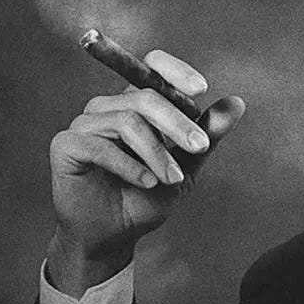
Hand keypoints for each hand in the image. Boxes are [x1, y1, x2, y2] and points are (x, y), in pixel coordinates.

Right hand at [46, 50, 244, 296]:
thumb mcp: (186, 166)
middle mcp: (109, 107)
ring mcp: (85, 124)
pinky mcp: (66, 145)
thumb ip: (208, 135)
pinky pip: (101, 147)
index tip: (201, 88)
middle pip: (146, 97)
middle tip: (201, 147)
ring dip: (158, 153)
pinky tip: (147, 183)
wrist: (114, 236)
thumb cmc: (147, 197)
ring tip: (173, 179)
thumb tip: (237, 102)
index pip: (151, 66)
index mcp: (136, 104)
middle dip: (178, 123)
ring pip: (128, 122)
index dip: (175, 70)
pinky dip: (130, 166)